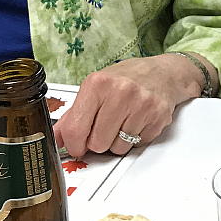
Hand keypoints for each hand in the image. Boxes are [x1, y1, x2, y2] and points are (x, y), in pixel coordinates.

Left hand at [54, 53, 206, 157]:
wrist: (163, 73)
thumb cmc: (127, 79)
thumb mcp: (95, 88)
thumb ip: (74, 114)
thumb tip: (56, 138)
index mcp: (98, 83)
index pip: (75, 130)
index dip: (74, 145)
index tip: (77, 145)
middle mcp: (120, 92)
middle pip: (97, 144)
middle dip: (99, 142)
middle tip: (105, 128)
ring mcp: (141, 104)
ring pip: (118, 148)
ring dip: (118, 141)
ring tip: (123, 122)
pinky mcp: (158, 116)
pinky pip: (137, 145)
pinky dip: (135, 138)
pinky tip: (137, 121)